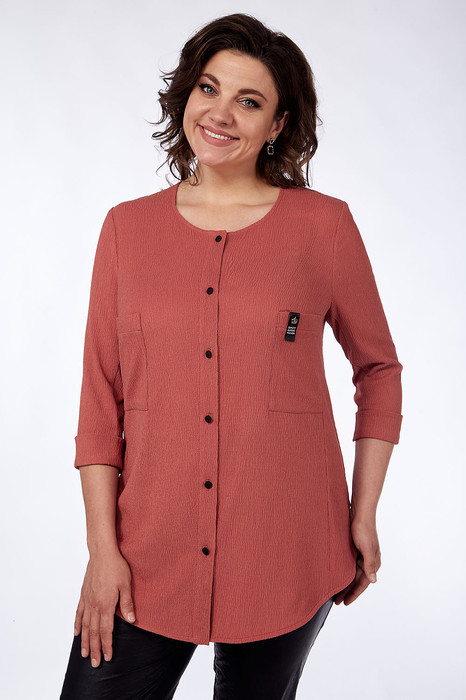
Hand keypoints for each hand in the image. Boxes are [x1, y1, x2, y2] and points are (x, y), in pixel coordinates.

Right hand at [74, 550, 135, 666]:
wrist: (102, 552)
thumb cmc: (117, 566)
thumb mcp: (126, 584)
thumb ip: (127, 603)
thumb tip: (131, 620)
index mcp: (106, 604)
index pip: (106, 630)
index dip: (107, 645)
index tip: (108, 657)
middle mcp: (94, 605)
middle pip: (94, 632)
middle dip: (95, 649)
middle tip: (95, 663)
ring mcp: (87, 600)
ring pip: (85, 625)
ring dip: (85, 641)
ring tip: (85, 654)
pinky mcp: (84, 594)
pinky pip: (79, 613)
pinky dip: (78, 624)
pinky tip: (77, 633)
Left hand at [333, 514, 380, 605]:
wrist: (360, 511)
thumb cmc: (364, 528)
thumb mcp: (366, 547)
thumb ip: (369, 564)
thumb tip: (373, 580)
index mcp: (373, 561)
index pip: (363, 583)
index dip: (354, 594)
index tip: (345, 603)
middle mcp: (368, 560)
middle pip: (357, 580)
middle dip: (348, 591)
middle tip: (337, 601)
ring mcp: (361, 554)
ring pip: (352, 573)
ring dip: (345, 582)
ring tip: (335, 591)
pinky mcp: (355, 548)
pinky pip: (349, 565)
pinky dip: (344, 572)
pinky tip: (336, 575)